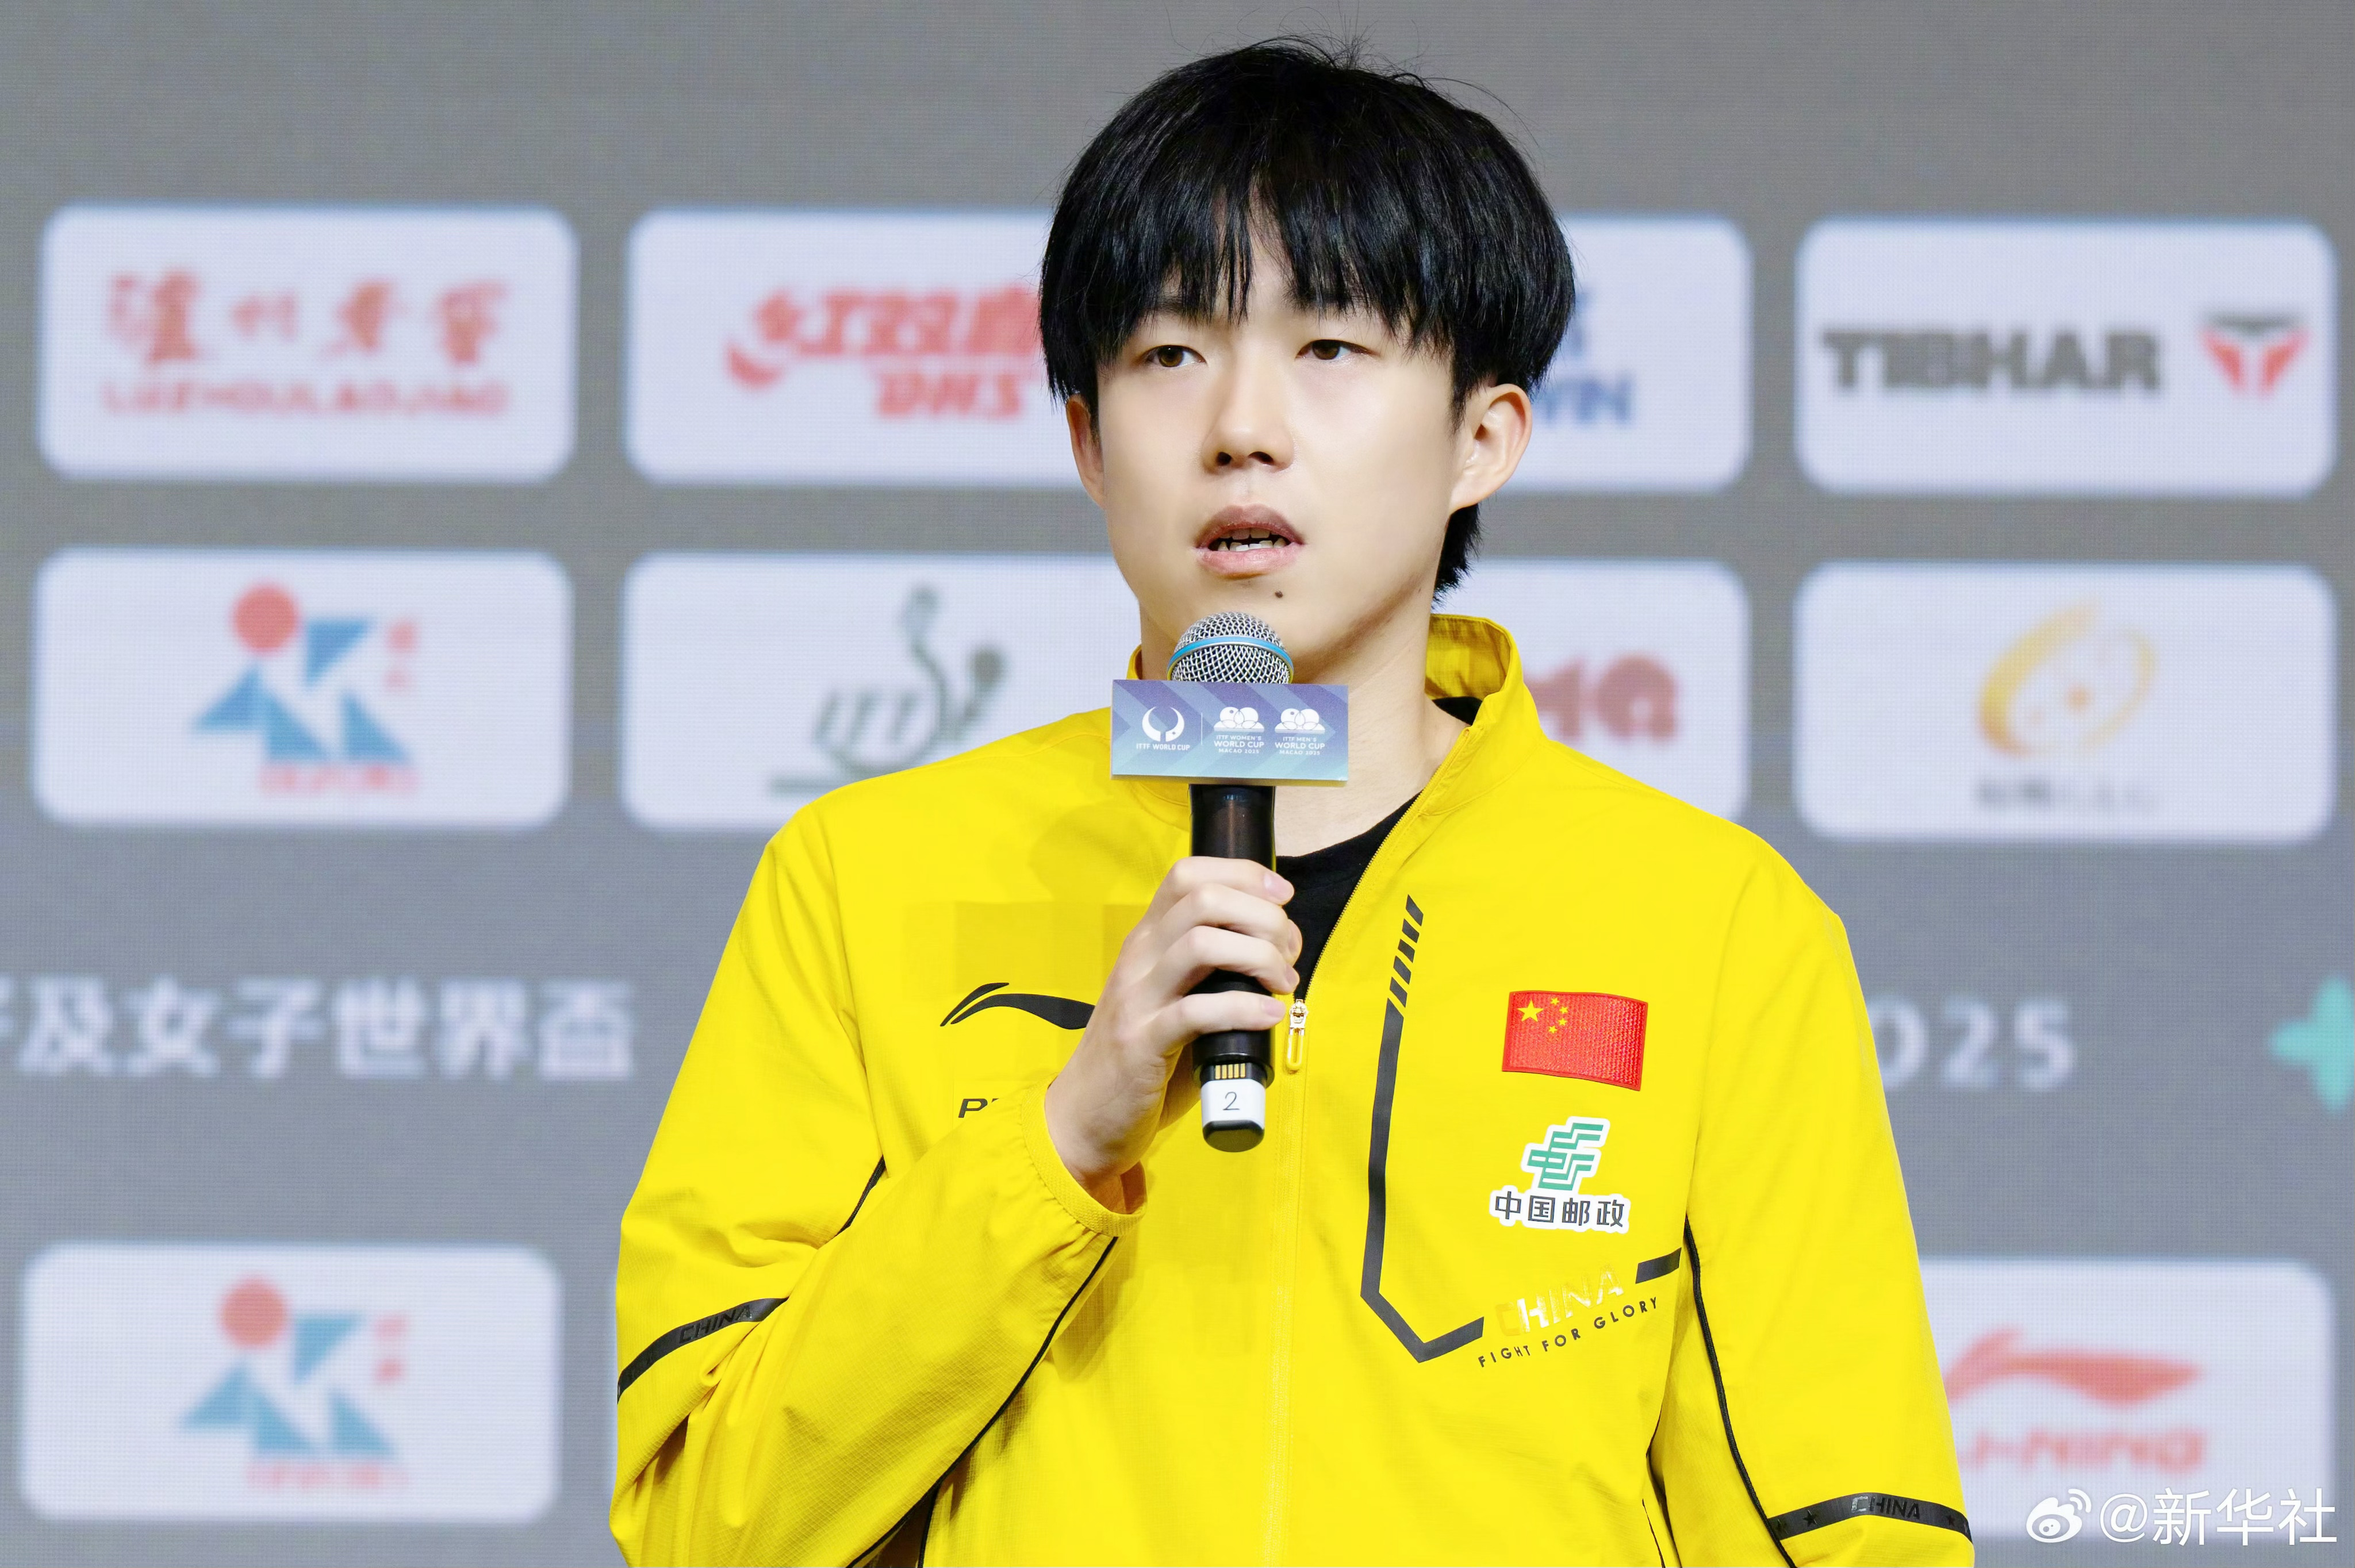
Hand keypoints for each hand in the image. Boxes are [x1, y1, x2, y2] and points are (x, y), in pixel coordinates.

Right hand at [1043, 857, 1298, 1207]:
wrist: (1084, 1115)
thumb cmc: (1144, 1058)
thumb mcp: (1172, 998)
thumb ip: (1211, 973)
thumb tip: (1279, 957)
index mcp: (1147, 940)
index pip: (1188, 875)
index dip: (1242, 874)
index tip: (1281, 896)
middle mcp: (1138, 957)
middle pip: (1203, 900)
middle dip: (1262, 916)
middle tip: (1289, 953)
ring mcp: (1136, 998)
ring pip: (1201, 943)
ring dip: (1259, 956)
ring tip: (1283, 983)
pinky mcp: (1141, 1042)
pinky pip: (1196, 1011)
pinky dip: (1244, 1008)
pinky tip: (1269, 1016)